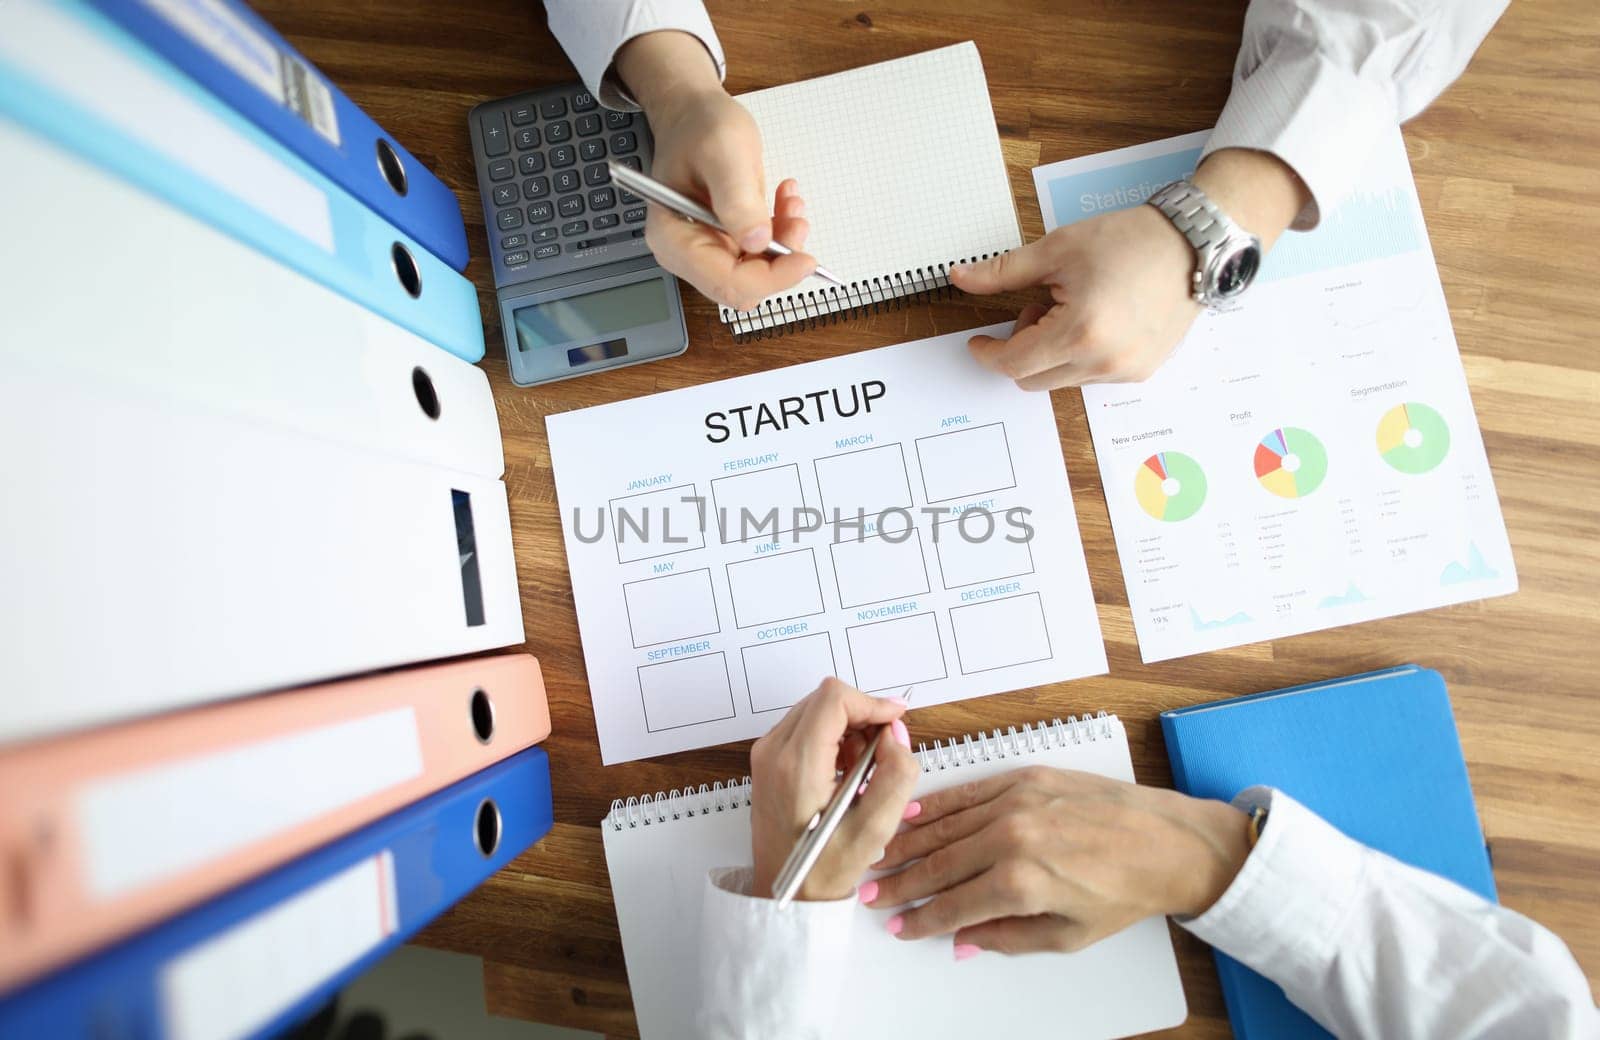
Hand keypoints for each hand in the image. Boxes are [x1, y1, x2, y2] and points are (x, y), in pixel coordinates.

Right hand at [616, 31, 815, 309]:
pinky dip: (780, 233)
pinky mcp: (725, 243)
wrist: (694, 114)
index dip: (770, 278)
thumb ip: (738, 199)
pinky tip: (784, 202)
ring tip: (790, 201)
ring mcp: (705, 250)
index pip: (726, 282)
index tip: (805, 259)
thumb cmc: (700, 127)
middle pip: (742, 286)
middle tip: (798, 219)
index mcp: (674, 237)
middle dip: (779, 260)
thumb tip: (757, 241)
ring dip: (783, 242)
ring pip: (757, 273)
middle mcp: (686, 253)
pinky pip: (761, 255)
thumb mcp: (724, 152)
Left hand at [749, 678, 918, 900]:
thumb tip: (894, 733)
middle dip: (861, 717)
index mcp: (797, 765)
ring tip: (861, 770)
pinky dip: (831, 738)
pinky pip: (805, 726)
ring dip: (847, 729)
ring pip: (816, 709)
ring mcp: (766, 754)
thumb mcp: (876, 828)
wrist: (788, 894)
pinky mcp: (767, 760)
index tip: (895, 722)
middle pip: (825, 699)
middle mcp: (773, 752)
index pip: (835, 699)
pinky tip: (843, 773)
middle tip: (881, 753)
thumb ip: (897, 773)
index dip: (872, 703)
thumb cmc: (824, 868)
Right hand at [865, 766, 1250, 953]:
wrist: (1167, 843)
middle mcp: (1012, 837)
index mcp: (1021, 882)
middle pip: (939, 864)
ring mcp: (1016, 801)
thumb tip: (963, 941)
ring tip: (880, 857)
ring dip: (908, 844)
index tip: (899, 926)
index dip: (920, 919)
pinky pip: (968, 792)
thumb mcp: (1068, 935)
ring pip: (945, 826)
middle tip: (872, 894)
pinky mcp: (1026, 777)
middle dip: (901, 883)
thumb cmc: (1125, 890)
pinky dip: (938, 805)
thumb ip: (1007, 938)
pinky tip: (913, 816)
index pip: (952, 905)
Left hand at [950, 148, 1309, 388]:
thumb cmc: (1128, 241)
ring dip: (1051, 352)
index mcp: (1078, 332)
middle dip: (1022, 348)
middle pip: (1032, 379)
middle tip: (1038, 306)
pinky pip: (1090, 378)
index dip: (989, 353)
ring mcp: (1125, 372)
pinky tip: (1095, 320)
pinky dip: (1078, 356)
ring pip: (1061, 380)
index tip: (979, 341)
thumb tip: (958, 278)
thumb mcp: (1057, 250)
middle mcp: (1103, 362)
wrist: (1192, 245)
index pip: (1013, 363)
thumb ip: (1002, 272)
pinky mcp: (1140, 373)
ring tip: (1071, 308)